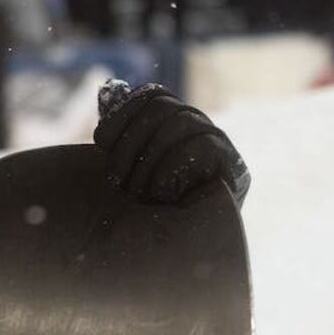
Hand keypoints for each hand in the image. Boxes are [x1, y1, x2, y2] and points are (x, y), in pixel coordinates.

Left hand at [94, 81, 249, 206]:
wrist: (182, 244)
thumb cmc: (148, 206)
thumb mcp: (127, 168)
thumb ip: (120, 134)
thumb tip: (106, 90)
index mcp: (172, 120)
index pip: (153, 94)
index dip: (123, 112)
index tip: (100, 143)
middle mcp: (198, 124)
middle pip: (163, 106)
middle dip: (131, 143)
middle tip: (117, 180)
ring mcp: (219, 140)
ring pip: (181, 122)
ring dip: (149, 160)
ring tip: (138, 192)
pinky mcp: (233, 163)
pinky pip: (203, 145)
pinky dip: (173, 168)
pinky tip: (161, 193)